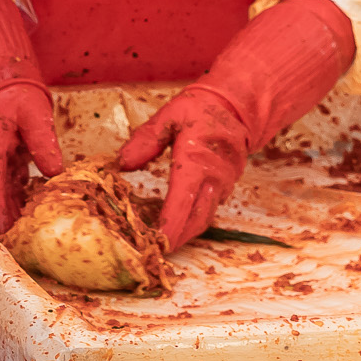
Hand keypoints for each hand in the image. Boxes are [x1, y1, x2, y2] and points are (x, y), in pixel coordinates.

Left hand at [116, 0, 355, 249]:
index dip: (169, 226)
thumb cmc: (201, 110)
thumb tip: (122, 163)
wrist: (238, 108)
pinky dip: (191, 223)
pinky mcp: (223, 188)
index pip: (183, 201)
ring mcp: (222, 186)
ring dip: (184, 235)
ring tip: (160, 245)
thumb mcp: (169, 116)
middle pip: (195, 220)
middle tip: (152, 252)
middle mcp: (214, 179)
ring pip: (203, 219)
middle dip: (175, 240)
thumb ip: (145, 140)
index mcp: (197, 161)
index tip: (156, 242)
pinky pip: (207, 211)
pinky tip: (173, 227)